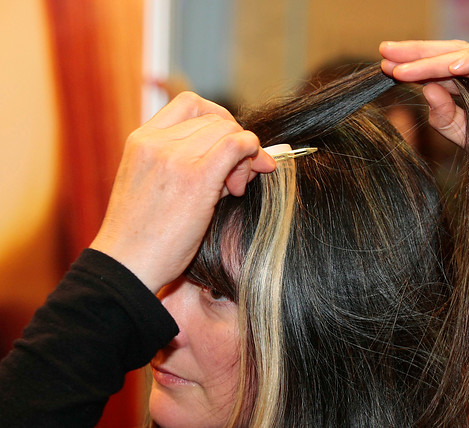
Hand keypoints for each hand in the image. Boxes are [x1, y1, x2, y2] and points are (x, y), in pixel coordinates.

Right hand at [90, 92, 275, 292]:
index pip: (191, 104)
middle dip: (233, 141)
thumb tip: (239, 155)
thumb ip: (190, 163)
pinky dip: (252, 152)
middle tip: (235, 178)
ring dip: (244, 153)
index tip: (226, 146)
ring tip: (235, 188)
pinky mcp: (196, 178)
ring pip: (229, 130)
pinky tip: (248, 176)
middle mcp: (156, 142)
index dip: (218, 120)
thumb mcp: (156, 187)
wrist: (127, 265)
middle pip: (215, 118)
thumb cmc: (143, 236)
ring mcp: (175, 157)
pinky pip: (237, 145)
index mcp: (141, 139)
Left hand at [380, 39, 468, 211]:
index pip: (445, 70)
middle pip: (454, 55)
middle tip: (387, 54)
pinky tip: (449, 71)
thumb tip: (425, 90)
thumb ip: (448, 117)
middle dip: (418, 53)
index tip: (385, 68)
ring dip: (436, 59)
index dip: (416, 66)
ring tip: (406, 69)